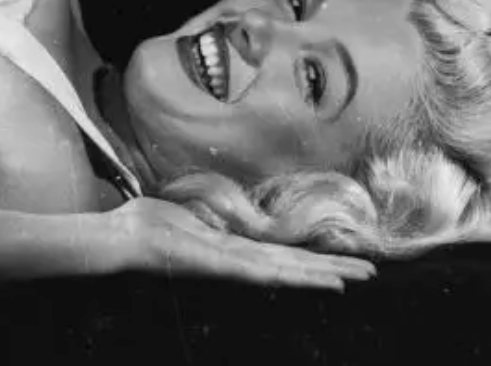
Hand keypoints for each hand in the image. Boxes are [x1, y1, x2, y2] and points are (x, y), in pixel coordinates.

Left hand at [108, 197, 376, 291]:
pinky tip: (308, 278)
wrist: (121, 238)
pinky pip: (258, 271)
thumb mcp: (190, 214)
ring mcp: (229, 265)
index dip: (316, 260)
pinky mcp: (218, 264)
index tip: (345, 261)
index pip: (284, 256)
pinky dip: (289, 276)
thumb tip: (230, 209)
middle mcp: (238, 262)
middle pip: (294, 265)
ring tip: (352, 280)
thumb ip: (214, 217)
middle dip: (331, 269)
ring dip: (320, 275)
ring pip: (284, 270)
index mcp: (234, 250)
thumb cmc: (149, 225)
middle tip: (369, 273)